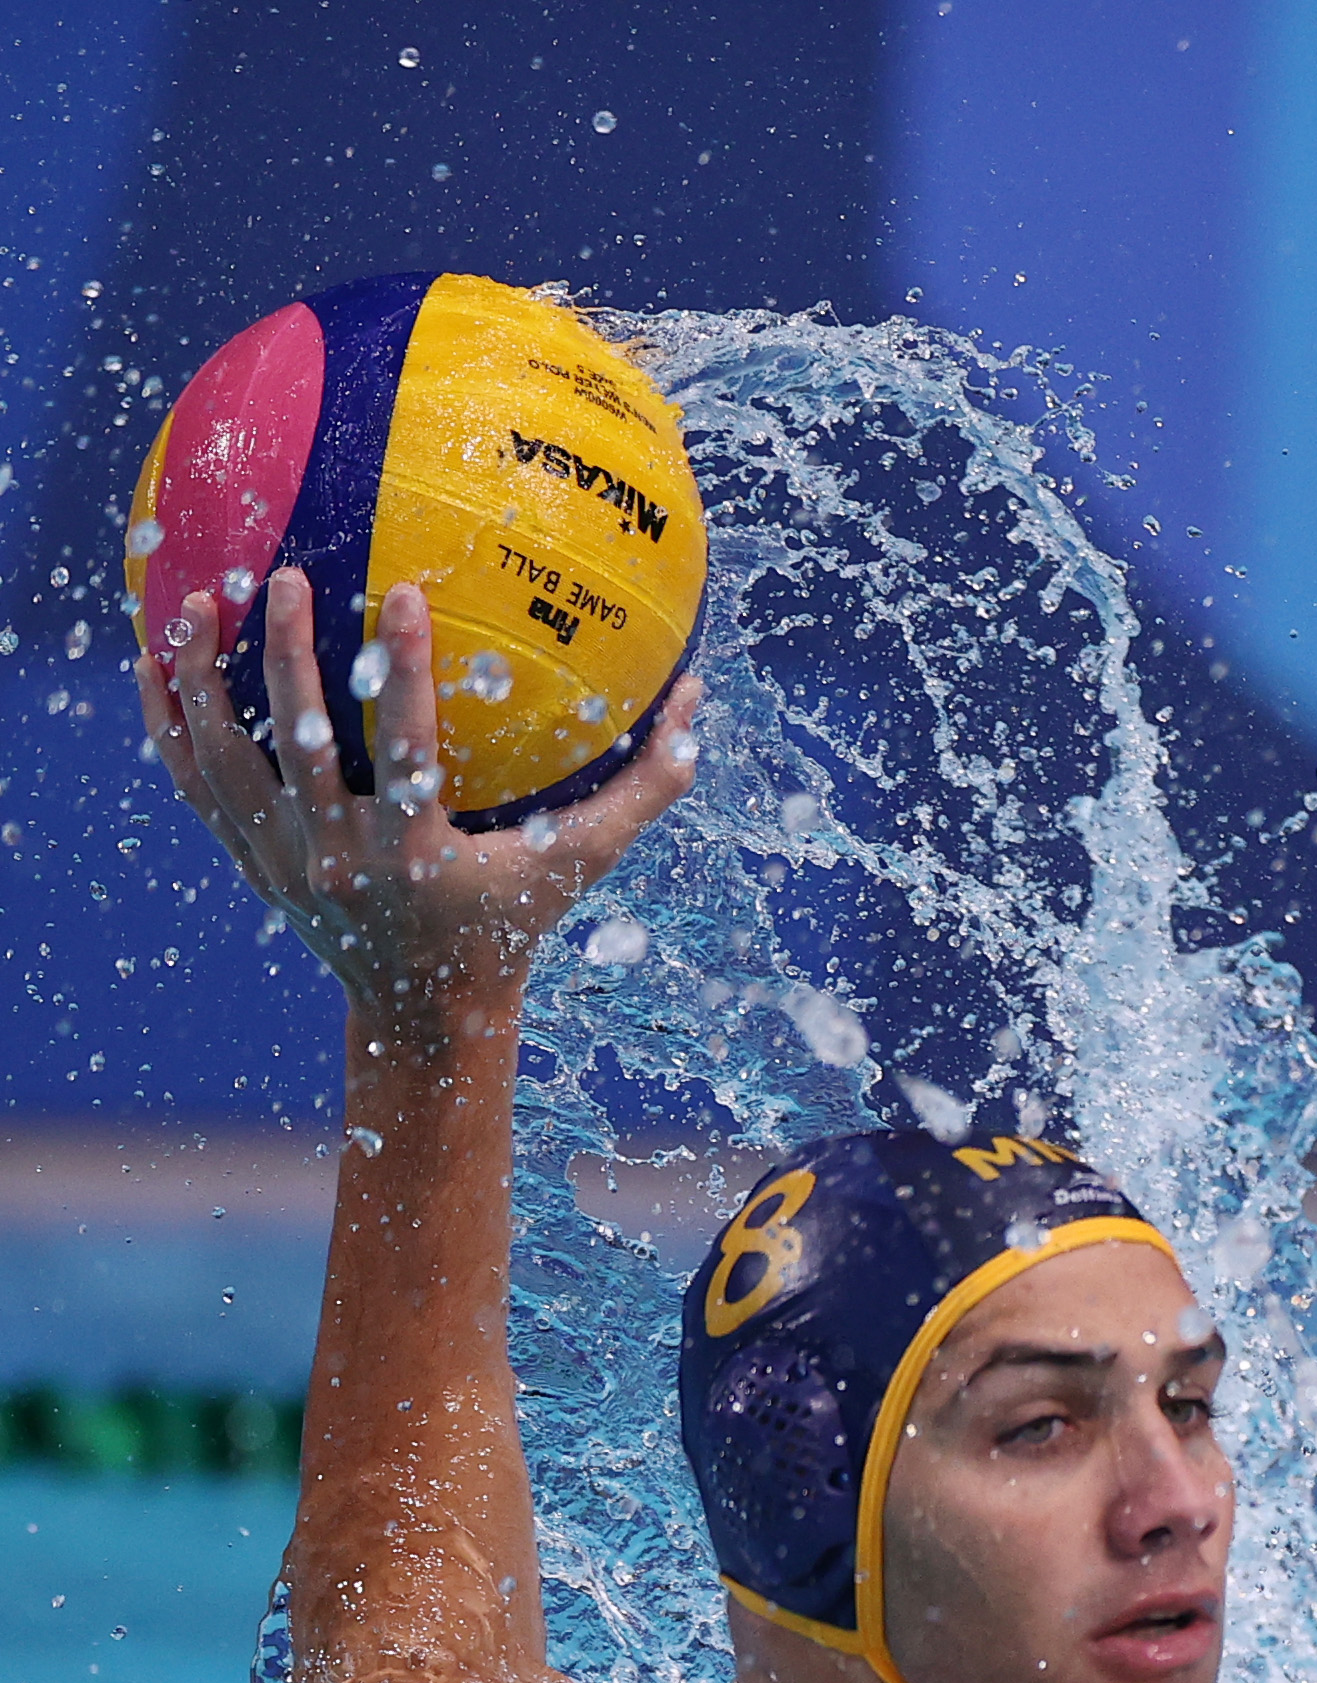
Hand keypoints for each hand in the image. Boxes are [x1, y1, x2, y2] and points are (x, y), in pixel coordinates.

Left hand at [138, 568, 700, 1037]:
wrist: (423, 1013)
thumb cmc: (513, 923)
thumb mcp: (582, 861)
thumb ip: (645, 786)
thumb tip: (700, 700)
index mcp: (418, 855)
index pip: (404, 751)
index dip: (397, 672)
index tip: (398, 593)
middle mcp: (342, 858)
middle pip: (298, 744)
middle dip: (286, 655)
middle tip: (284, 573)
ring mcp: (285, 860)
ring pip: (229, 759)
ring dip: (206, 679)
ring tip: (196, 603)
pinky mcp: (250, 860)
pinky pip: (195, 783)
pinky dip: (170, 723)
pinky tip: (153, 661)